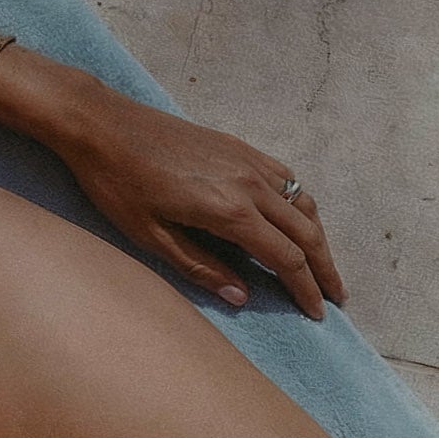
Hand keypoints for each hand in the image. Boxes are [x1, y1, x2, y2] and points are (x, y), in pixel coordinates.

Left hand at [29, 65, 339, 317]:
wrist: (101, 123)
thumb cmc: (117, 183)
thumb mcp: (151, 236)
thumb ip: (201, 267)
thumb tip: (243, 297)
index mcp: (230, 211)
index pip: (286, 259)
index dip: (306, 289)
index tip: (319, 314)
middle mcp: (249, 184)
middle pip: (305, 232)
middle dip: (325, 268)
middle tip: (337, 297)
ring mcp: (247, 160)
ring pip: (301, 203)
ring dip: (317, 236)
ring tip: (322, 264)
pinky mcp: (238, 146)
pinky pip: (285, 178)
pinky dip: (301, 203)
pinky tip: (297, 218)